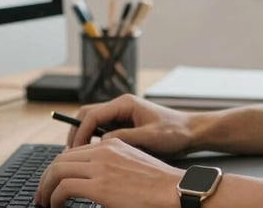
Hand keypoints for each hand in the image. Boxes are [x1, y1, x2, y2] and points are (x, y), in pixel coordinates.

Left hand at [35, 137, 183, 207]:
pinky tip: (56, 206)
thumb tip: (92, 185)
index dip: (59, 168)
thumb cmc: (159, 187)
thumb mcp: (132, 169)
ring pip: (57, 169)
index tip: (53, 184)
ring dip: (46, 188)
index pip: (74, 151)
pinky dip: (54, 198)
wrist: (176, 192)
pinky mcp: (100, 184)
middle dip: (46, 178)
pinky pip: (64, 187)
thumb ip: (111, 170)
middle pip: (61, 158)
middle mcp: (104, 150)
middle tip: (41, 196)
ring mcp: (101, 165)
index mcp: (112, 144)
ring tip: (44, 203)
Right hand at [68, 94, 196, 155]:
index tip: (75, 150)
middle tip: (71, 154)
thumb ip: (125, 137)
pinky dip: (95, 141)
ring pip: (93, 123)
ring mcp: (122, 115)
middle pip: (87, 115)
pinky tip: (95, 156)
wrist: (191, 132)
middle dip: (76, 133)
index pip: (92, 114)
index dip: (79, 132)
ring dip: (84, 138)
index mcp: (125, 104)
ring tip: (80, 157)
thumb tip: (102, 141)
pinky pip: (103, 131)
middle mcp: (121, 106)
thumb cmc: (175, 132)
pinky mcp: (125, 125)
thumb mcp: (150, 137)